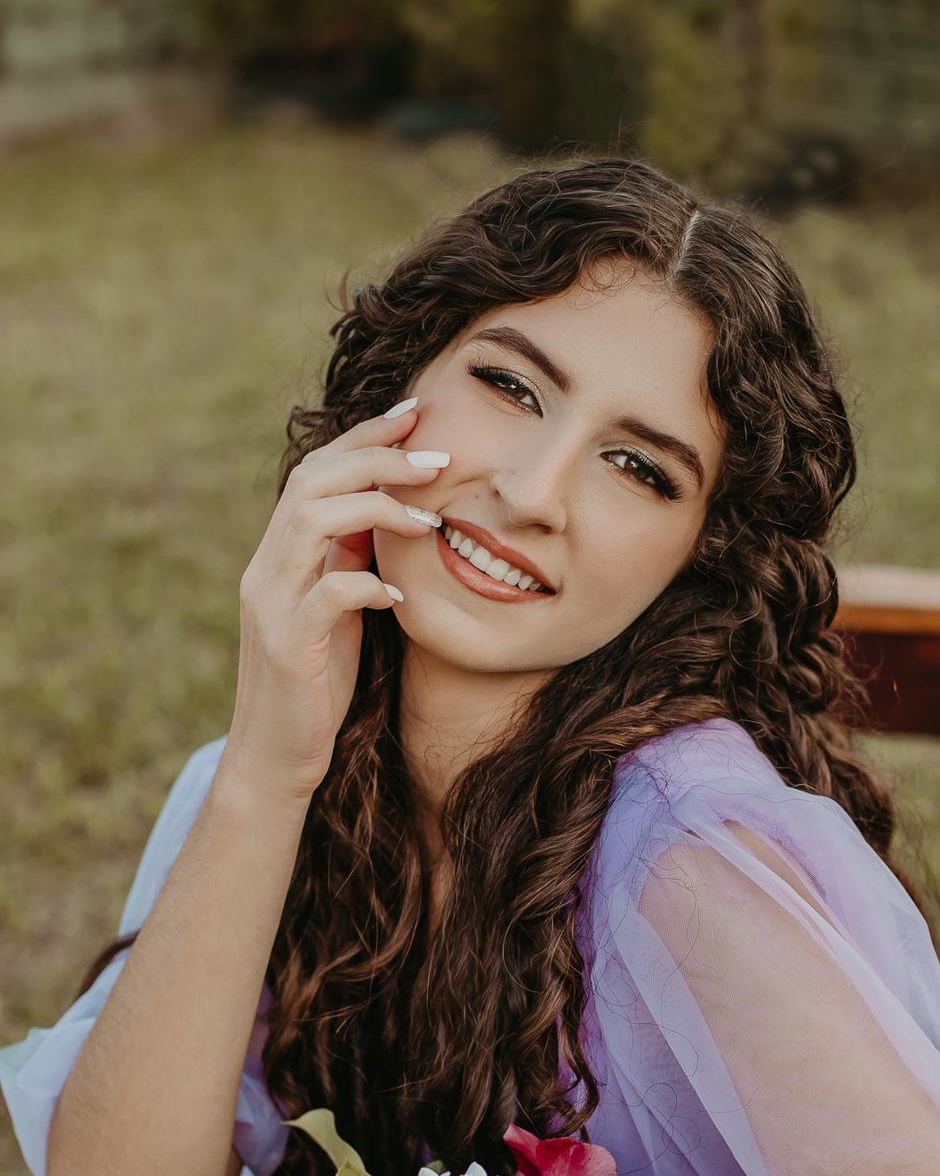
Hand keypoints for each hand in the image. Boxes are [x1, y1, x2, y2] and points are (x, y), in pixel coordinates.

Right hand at [223, 404, 447, 802]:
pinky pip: (324, 596)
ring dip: (375, 510)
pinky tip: (401, 596)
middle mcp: (266, 569)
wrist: (276, 758)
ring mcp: (270, 605)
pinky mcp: (285, 647)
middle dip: (376, 458)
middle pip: (311, 482)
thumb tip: (388, 515)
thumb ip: (351, 563)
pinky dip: (365, 585)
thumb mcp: (338, 613)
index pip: (316, 472)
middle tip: (437, 455)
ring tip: (428, 519)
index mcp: (279, 555)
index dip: (364, 439)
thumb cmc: (316, 685)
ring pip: (309, 523)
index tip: (416, 416)